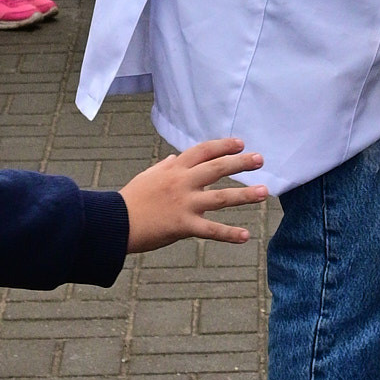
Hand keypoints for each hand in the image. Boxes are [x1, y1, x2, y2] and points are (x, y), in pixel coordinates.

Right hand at [120, 137, 267, 249]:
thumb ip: (164, 166)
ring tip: (264, 192)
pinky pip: (211, 230)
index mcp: (174, 169)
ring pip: (221, 198)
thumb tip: (173, 157)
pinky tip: (246, 236)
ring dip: (244, 195)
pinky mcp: (183, 225)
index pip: (203, 151)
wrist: (114, 222)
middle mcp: (182, 182)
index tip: (240, 143)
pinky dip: (229, 234)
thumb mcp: (147, 176)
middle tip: (260, 159)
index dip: (223, 145)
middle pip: (217, 168)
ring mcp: (184, 204)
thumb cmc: (129, 200)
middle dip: (241, 163)